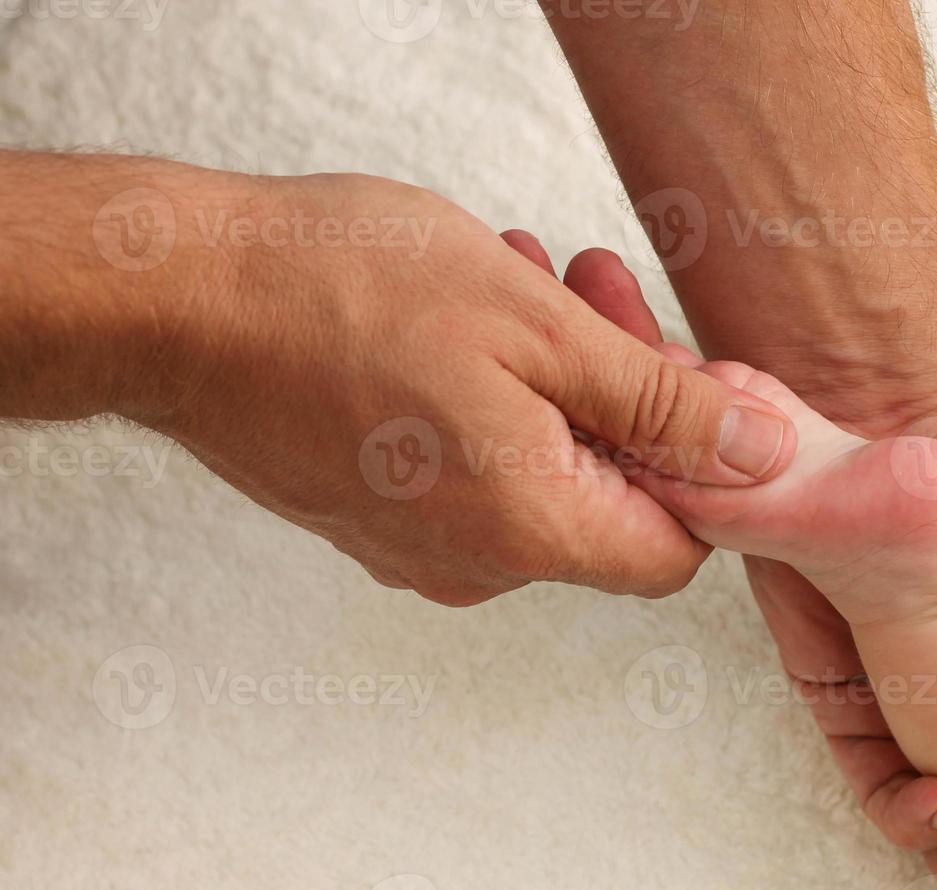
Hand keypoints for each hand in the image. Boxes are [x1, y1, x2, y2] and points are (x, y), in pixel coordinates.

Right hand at [122, 169, 796, 604]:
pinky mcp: (375, 517)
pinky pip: (475, 467)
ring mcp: (417, 547)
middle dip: (625, 387)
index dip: (700, 464)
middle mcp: (477, 566)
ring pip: (542, 469)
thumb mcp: (540, 329)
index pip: (676, 550)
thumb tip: (761, 456)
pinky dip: (497, 395)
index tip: (681, 370)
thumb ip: (661, 404)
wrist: (174, 301)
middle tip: (594, 283)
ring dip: (558, 375)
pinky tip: (474, 313)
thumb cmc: (348, 295)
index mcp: (533, 532)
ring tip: (527, 275)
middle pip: (607, 499)